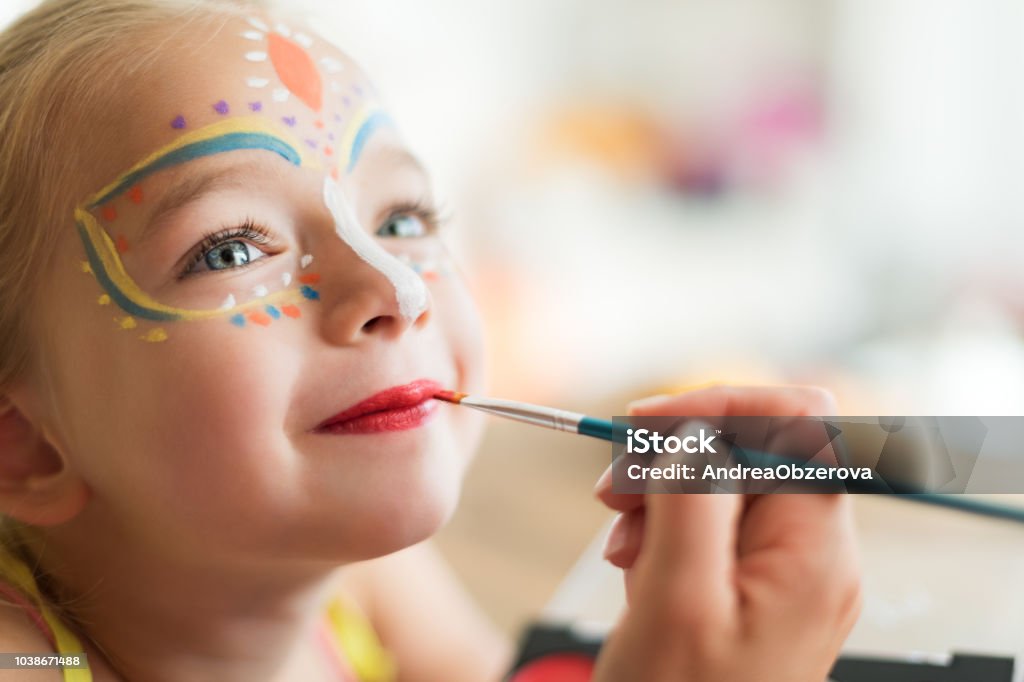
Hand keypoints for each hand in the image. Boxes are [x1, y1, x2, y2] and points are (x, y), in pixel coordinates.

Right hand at [592, 386, 861, 681]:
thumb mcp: (675, 600)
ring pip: (725, 485)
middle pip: (755, 450)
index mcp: (813, 553)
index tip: (646, 422)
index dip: (724, 405)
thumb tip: (695, 429)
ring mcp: (785, 574)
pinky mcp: (753, 589)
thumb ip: (692, 498)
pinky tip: (637, 568)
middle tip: (611, 492)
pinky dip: (665, 531)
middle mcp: (812, 555)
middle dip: (676, 457)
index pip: (800, 424)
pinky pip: (712, 527)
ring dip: (661, 497)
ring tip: (622, 547)